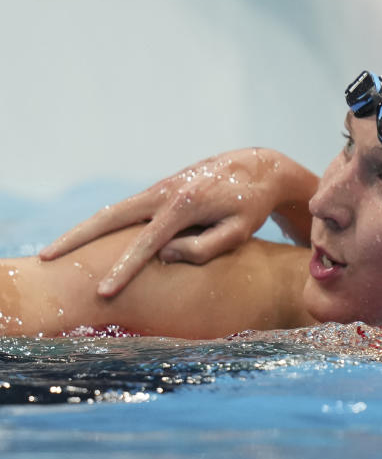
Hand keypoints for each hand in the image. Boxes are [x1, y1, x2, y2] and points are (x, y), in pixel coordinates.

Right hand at [39, 148, 317, 296]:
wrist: (258, 168)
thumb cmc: (251, 206)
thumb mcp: (239, 231)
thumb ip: (204, 248)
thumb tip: (164, 255)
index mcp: (184, 206)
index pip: (146, 244)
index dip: (124, 270)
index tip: (103, 291)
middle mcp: (165, 193)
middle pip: (110, 215)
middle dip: (77, 236)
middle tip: (47, 257)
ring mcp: (160, 189)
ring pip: (113, 210)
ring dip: (85, 229)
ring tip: (57, 251)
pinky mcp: (161, 190)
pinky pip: (128, 210)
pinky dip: (105, 223)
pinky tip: (89, 240)